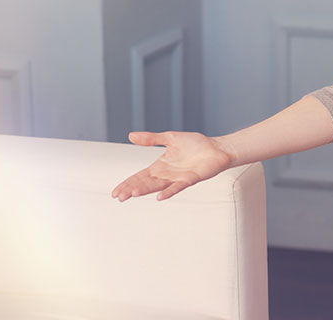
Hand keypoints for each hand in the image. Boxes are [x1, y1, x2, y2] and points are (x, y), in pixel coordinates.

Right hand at [111, 131, 232, 201]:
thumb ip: (151, 139)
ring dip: (146, 190)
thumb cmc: (196, 144)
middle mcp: (167, 174)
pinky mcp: (191, 179)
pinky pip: (178, 187)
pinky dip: (169, 191)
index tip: (115, 192)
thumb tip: (130, 135)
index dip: (127, 183)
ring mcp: (178, 178)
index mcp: (160, 166)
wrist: (217, 148)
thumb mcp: (170, 138)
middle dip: (132, 189)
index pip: (140, 176)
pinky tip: (160, 197)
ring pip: (158, 186)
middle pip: (145, 183)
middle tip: (119, 197)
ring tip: (132, 194)